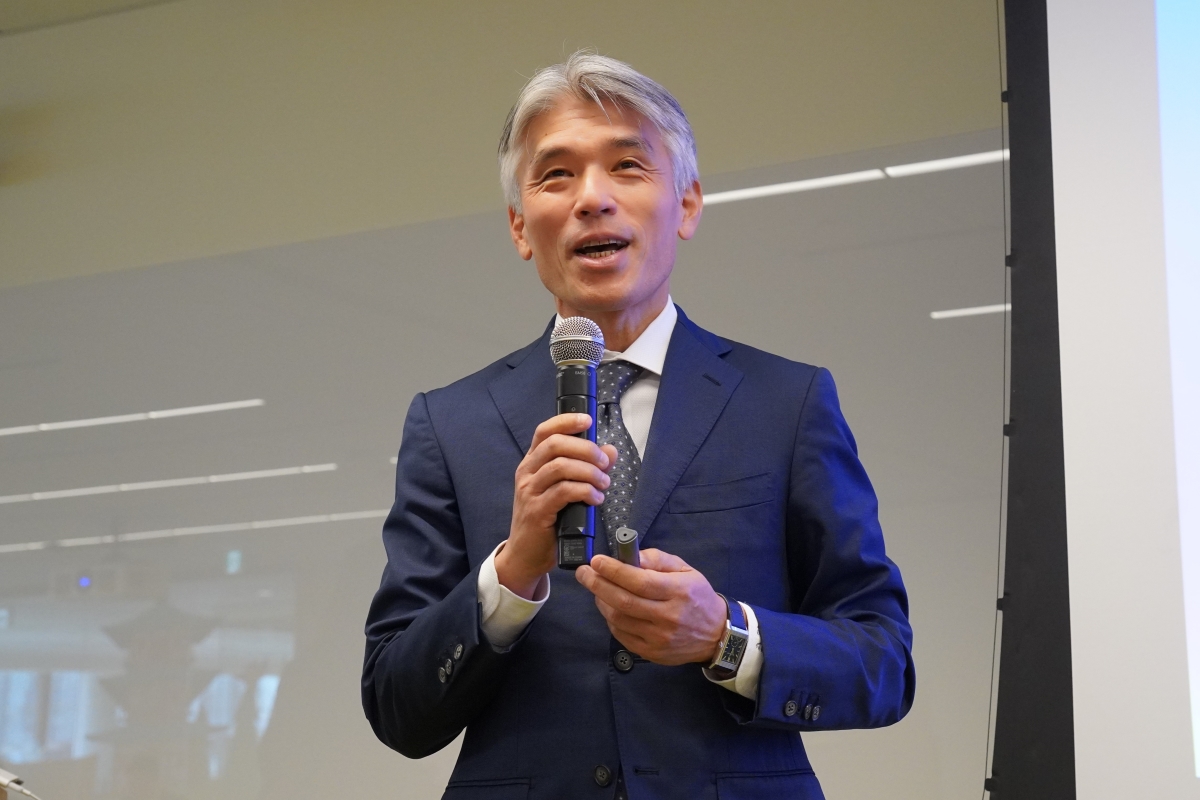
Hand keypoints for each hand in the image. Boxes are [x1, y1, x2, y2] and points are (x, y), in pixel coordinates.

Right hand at [496, 413, 618, 598]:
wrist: (525, 555)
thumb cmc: (547, 521)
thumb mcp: (566, 491)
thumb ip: (587, 469)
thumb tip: (610, 451)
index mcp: (532, 463)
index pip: (544, 431)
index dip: (566, 421)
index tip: (588, 420)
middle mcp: (527, 473)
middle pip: (554, 444)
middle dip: (585, 448)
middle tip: (604, 462)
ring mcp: (529, 492)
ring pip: (560, 467)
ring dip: (589, 471)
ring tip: (604, 483)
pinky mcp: (536, 511)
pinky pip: (563, 492)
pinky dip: (585, 491)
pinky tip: (595, 498)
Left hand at [575, 548, 727, 665]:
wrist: (716, 635)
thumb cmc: (697, 596)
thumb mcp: (685, 570)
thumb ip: (657, 559)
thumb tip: (630, 556)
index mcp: (678, 592)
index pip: (640, 581)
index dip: (614, 570)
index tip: (597, 561)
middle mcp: (668, 616)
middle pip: (624, 601)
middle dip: (598, 584)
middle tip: (584, 573)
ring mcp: (658, 638)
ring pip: (619, 619)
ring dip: (601, 601)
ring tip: (596, 588)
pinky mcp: (651, 652)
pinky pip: (621, 635)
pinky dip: (610, 619)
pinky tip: (609, 607)